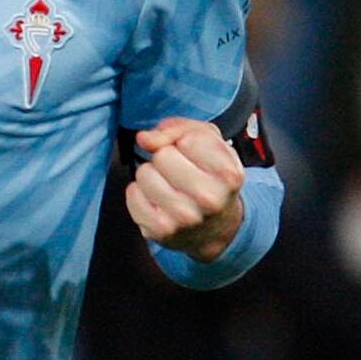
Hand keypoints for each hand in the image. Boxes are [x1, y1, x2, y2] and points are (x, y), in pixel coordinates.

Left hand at [125, 118, 245, 263]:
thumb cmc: (211, 178)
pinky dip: (140, 193)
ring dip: (152, 175)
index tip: (194, 155)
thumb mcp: (209, 143)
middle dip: (166, 158)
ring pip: (144, 173)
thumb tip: (144, 139)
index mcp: (228, 174)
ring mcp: (184, 218)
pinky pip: (132, 193)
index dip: (186, 142)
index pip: (187, 140)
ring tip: (169, 186)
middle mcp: (209, 199)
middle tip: (179, 172)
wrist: (216, 227)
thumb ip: (177, 129)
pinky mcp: (160, 231)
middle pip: (163, 155)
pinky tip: (158, 200)